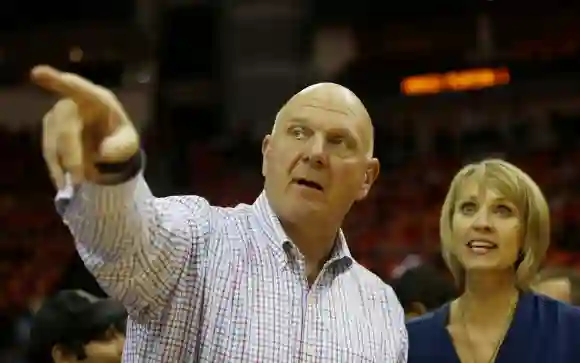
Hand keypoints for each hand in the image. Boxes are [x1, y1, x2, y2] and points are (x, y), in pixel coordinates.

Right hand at [31, 65, 139, 187]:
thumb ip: (121, 146)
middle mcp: (74, 103)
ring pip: (53, 140)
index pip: (77, 88)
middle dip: (71, 153)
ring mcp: (59, 116)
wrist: (108, 144)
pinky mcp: (50, 131)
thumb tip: (103, 151)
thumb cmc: (119, 137)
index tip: (38, 73)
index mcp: (97, 99)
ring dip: (63, 164)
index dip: (58, 81)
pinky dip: (55, 168)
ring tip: (77, 183)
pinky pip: (48, 150)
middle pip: (65, 126)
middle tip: (80, 178)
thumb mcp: (129, 143)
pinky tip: (62, 181)